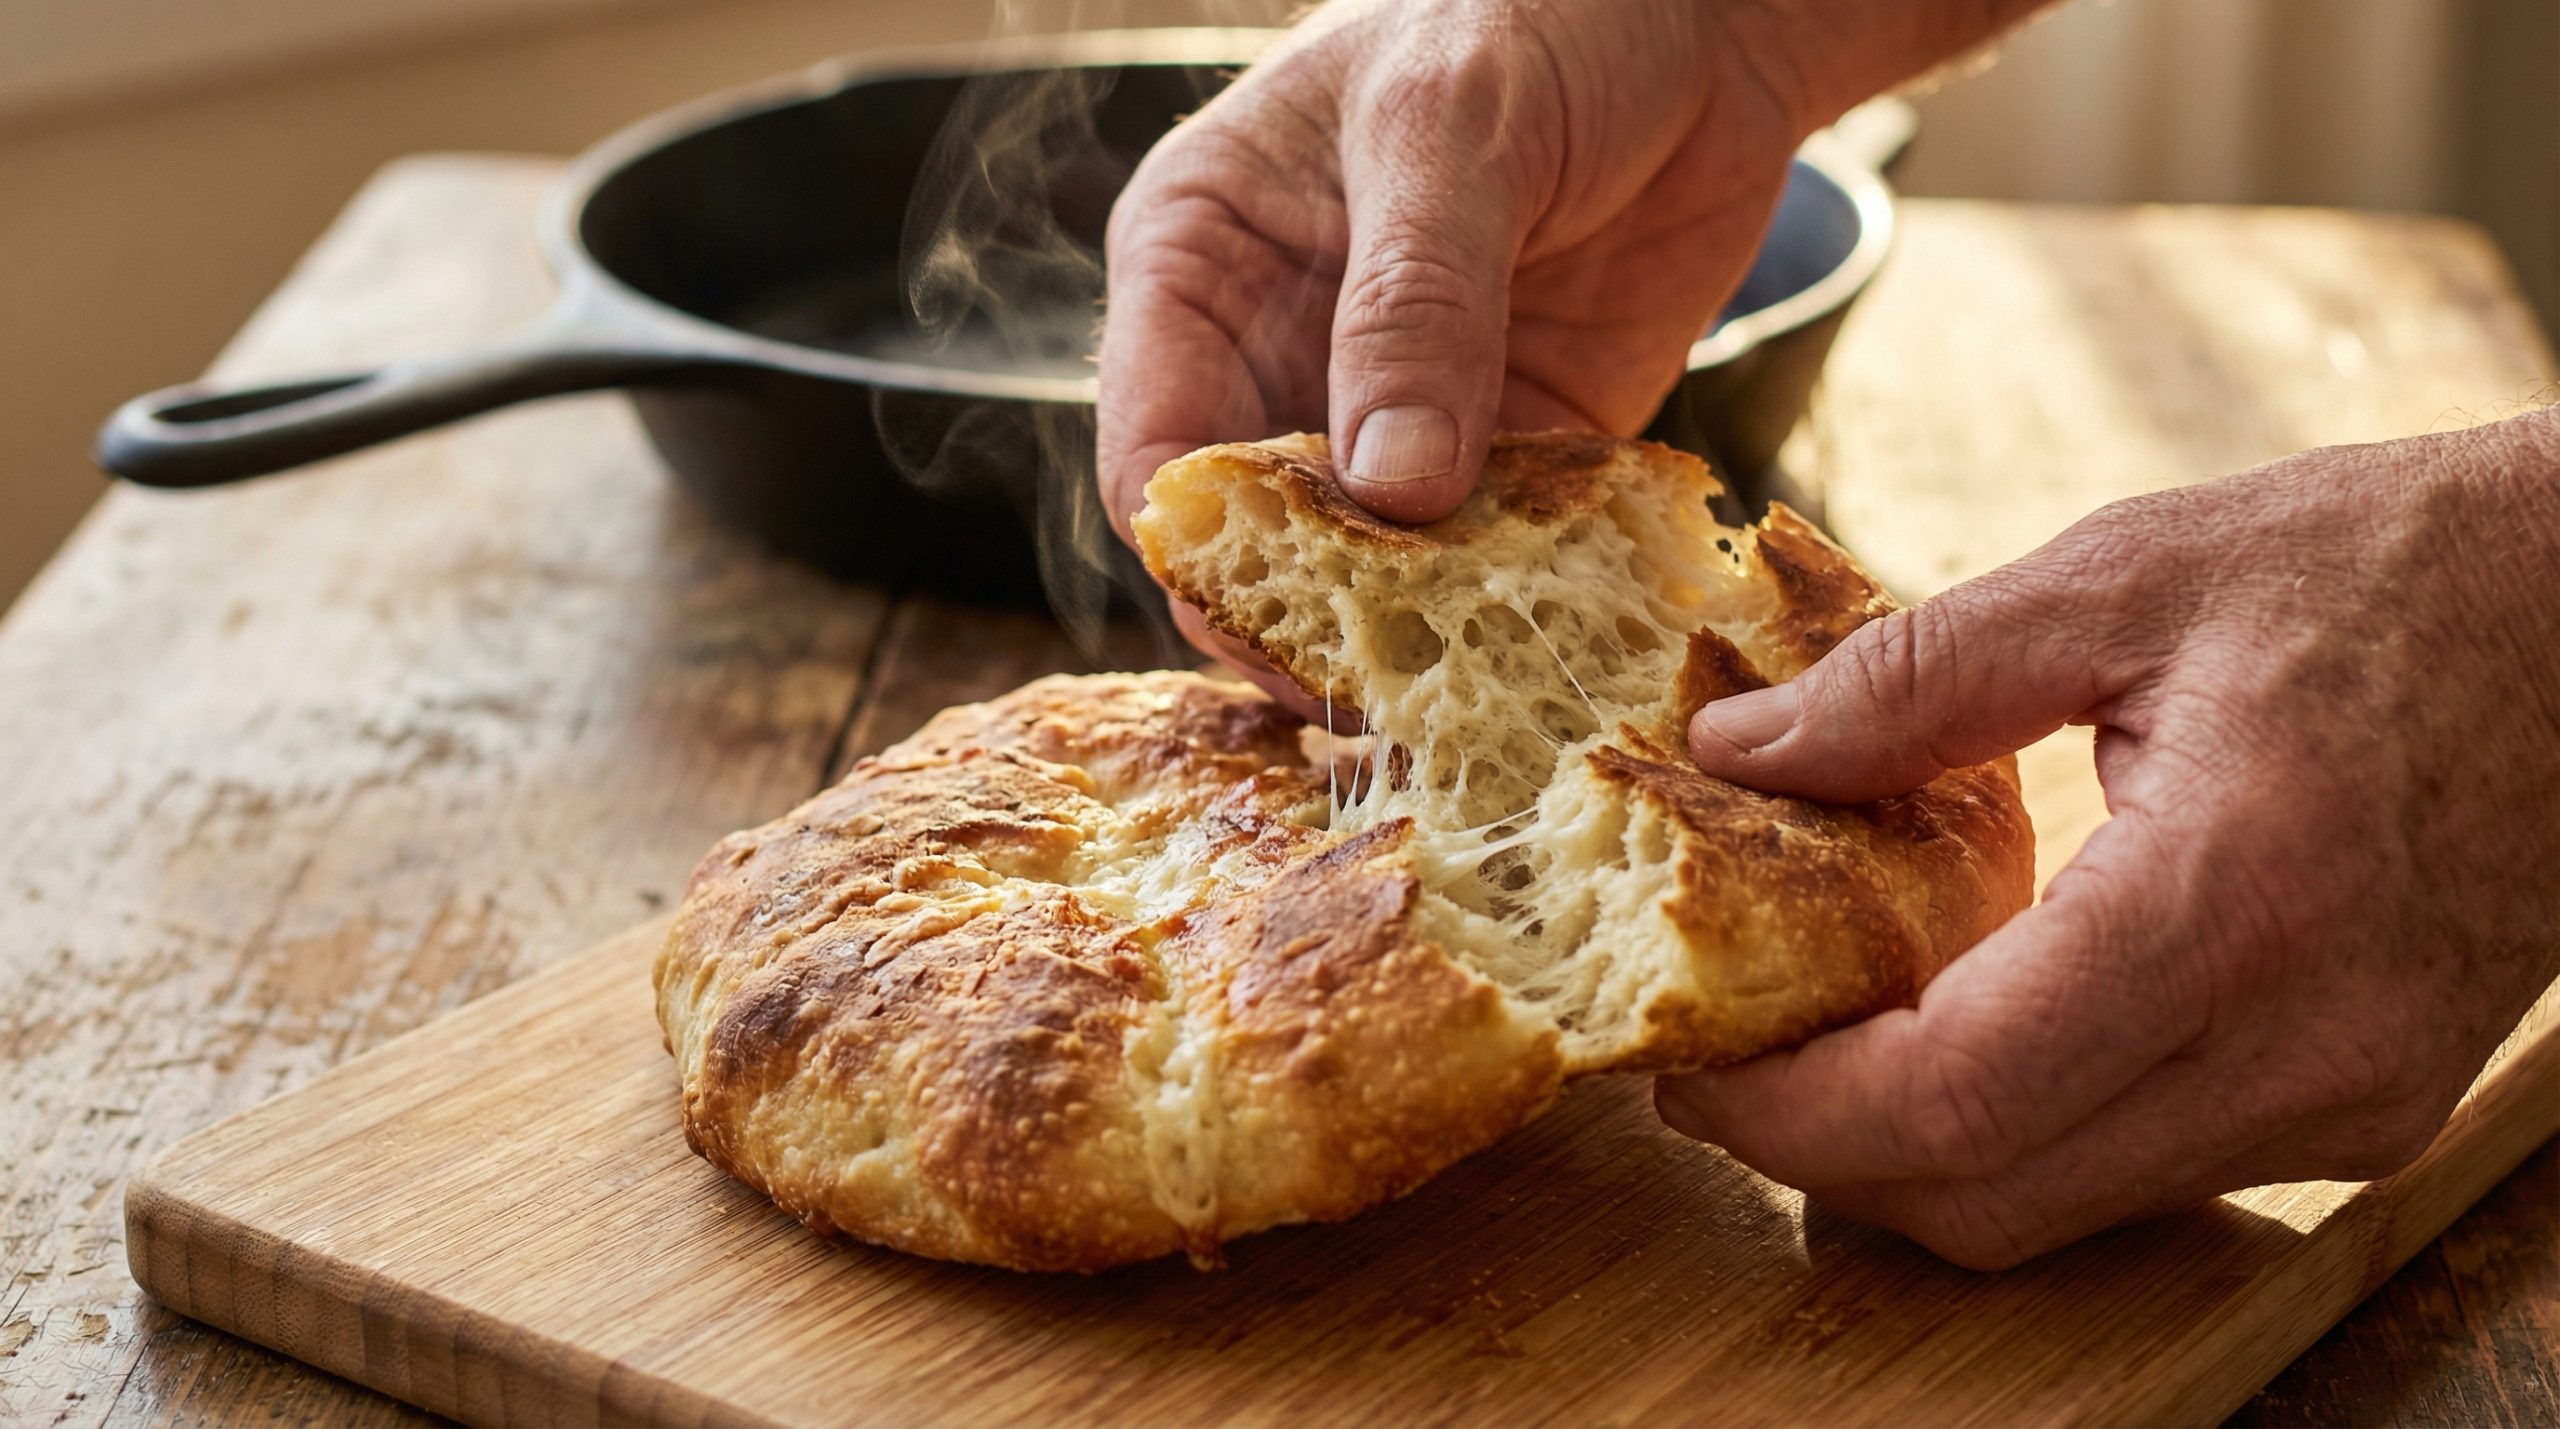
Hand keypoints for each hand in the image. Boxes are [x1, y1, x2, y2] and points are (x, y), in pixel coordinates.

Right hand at [1097, 0, 2043, 681]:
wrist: (1705, 18)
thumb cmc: (1536, 16)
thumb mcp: (1453, 136)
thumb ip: (1414, 306)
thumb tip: (1387, 491)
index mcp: (1199, 264)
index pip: (1155, 448)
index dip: (1201, 548)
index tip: (1274, 619)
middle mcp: (1274, 356)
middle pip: (1247, 539)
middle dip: (1300, 617)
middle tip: (1376, 690)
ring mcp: (1388, 415)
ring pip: (1361, 572)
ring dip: (1408, 633)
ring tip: (1464, 697)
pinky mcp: (1504, 450)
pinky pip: (1486, 557)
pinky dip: (1511, 603)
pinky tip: (1546, 647)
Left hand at [1662, 408, 2559, 1268]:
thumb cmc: (2388, 570)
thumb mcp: (2129, 574)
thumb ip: (1913, 676)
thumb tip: (1738, 747)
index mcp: (2235, 904)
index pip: (1957, 1100)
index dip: (1788, 1110)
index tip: (1682, 1058)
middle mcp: (2304, 1050)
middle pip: (1989, 1198)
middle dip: (1817, 1155)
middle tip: (1710, 1064)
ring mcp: (2348, 1101)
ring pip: (2058, 1208)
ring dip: (1907, 1153)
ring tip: (1806, 1040)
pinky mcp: (2362, 1108)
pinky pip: (2139, 1170)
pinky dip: (2014, 1127)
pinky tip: (1950, 1024)